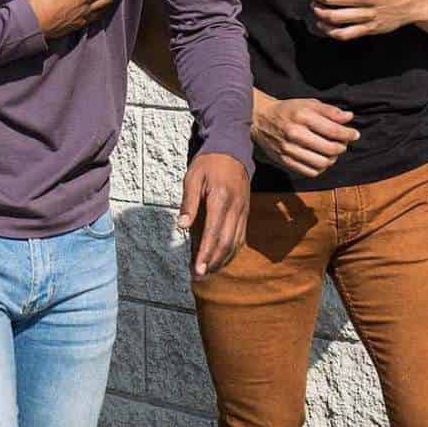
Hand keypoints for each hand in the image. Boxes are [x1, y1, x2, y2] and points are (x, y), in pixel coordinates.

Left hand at [176, 153, 249, 277]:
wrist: (232, 151)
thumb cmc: (208, 164)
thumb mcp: (192, 177)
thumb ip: (189, 203)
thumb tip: (182, 226)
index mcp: (220, 199)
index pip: (213, 233)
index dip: (205, 253)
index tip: (197, 269)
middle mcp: (235, 208)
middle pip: (226, 243)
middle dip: (213, 262)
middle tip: (199, 275)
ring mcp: (243, 211)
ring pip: (236, 243)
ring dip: (222, 260)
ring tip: (207, 272)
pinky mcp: (245, 213)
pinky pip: (241, 237)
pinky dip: (232, 251)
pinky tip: (221, 259)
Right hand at [253, 93, 358, 177]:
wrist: (259, 119)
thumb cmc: (287, 110)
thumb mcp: (307, 103)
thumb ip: (329, 110)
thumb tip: (349, 117)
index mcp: (302, 116)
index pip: (333, 130)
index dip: (348, 134)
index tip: (354, 134)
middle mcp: (294, 133)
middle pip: (330, 149)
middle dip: (342, 147)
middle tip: (343, 143)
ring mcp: (288, 149)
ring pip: (322, 162)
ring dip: (332, 159)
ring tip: (332, 152)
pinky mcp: (284, 160)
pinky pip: (310, 171)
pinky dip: (320, 168)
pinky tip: (321, 159)